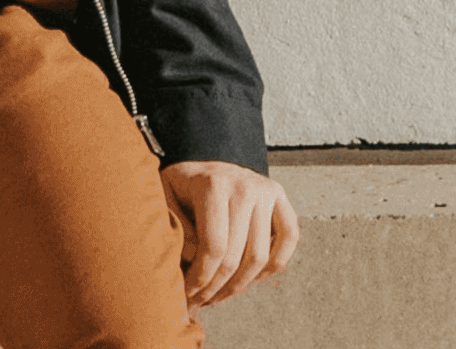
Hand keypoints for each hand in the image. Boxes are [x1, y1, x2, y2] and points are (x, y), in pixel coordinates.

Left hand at [159, 159, 297, 308]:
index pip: (214, 247)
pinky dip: (275, 265)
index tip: (189, 291)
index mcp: (213, 184)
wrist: (204, 155)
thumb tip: (194, 260)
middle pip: (237, 257)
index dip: (202, 277)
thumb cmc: (183, 182)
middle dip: (217, 287)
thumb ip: (176, 227)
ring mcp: (265, 191)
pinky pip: (289, 239)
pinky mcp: (279, 196)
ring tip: (221, 294)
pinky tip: (253, 278)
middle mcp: (244, 186)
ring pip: (261, 256)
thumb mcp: (166, 197)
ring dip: (241, 285)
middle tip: (203, 300)